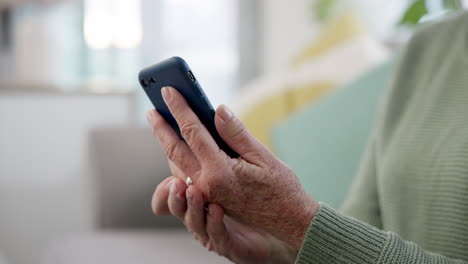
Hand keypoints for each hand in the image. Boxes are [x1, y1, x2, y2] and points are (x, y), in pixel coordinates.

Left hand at [146, 86, 318, 250]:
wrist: (288, 221)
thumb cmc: (281, 188)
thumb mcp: (263, 157)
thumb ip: (236, 133)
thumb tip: (218, 109)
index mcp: (219, 172)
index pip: (192, 132)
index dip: (180, 109)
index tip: (169, 90)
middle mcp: (207, 184)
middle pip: (175, 150)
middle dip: (161, 127)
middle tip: (152, 109)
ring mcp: (206, 194)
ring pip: (177, 163)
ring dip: (167, 142)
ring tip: (161, 123)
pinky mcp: (209, 198)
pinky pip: (187, 174)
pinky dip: (179, 157)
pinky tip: (180, 144)